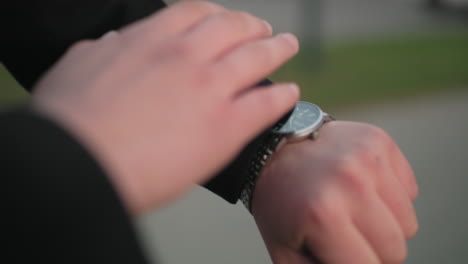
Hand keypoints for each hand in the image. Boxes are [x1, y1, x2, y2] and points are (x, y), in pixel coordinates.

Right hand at [31, 1, 298, 214]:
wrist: (77, 163)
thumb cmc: (68, 121)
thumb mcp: (78, 66)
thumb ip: (102, 51)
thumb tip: (113, 43)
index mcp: (150, 40)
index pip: (194, 13)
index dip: (216, 14)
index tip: (224, 20)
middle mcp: (185, 56)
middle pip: (233, 28)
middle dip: (253, 25)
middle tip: (264, 29)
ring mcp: (209, 89)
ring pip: (257, 57)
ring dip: (277, 49)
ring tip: (287, 46)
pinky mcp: (225, 127)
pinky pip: (266, 104)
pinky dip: (282, 97)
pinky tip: (290, 94)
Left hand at [251, 121, 418, 263]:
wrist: (273, 147)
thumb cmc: (280, 204)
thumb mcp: (286, 252)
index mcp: (323, 215)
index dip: (354, 263)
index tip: (338, 252)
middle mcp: (350, 182)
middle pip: (396, 249)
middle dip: (372, 249)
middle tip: (344, 233)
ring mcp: (368, 157)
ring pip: (408, 223)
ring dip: (384, 224)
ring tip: (351, 209)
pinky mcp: (380, 141)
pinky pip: (409, 191)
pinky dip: (390, 196)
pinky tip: (360, 186)